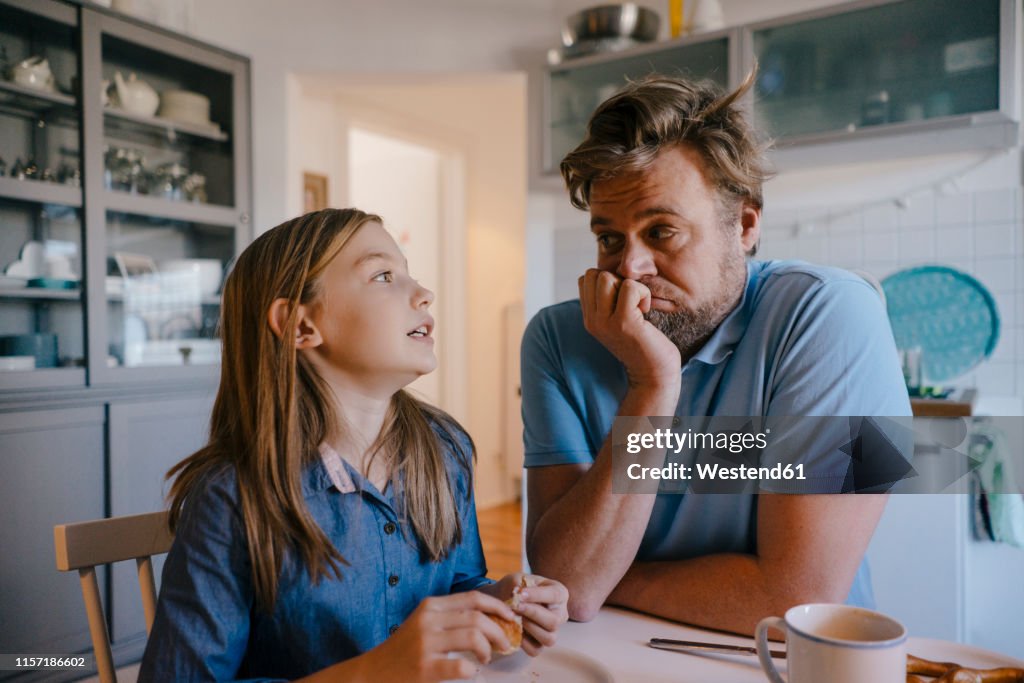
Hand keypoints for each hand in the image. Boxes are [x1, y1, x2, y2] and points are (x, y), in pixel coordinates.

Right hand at [355, 591, 516, 681]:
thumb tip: (491, 616)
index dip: (498, 606)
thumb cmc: (404, 648)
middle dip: (499, 631)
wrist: (373, 672)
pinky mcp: (425, 668)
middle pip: (478, 617)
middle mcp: (428, 620)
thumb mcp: (424, 622)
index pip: (473, 598)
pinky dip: (473, 670)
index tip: (511, 618)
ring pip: (474, 637)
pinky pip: (462, 667)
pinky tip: (470, 672)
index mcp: (430, 605)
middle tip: (505, 644)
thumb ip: (450, 616)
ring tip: (486, 659)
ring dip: (489, 649)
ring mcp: (426, 644)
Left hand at [487, 573, 569, 655]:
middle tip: (515, 606)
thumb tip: (518, 596)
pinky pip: (535, 650)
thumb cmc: (516, 587)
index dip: (538, 595)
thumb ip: (519, 585)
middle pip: (554, 621)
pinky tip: (514, 629)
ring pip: (549, 638)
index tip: (520, 594)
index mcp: (559, 593)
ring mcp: (552, 631)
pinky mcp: (540, 645)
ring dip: (529, 628)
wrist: (505, 600)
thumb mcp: (517, 579)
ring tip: (515, 618)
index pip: (555, 595)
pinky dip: (523, 642)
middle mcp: (560, 614)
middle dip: (532, 614)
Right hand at [578, 269, 680, 389]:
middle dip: (617, 281)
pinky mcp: (624, 322)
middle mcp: (592, 320)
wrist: (653, 374)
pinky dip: (642, 293)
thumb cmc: (643, 344)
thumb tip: (611, 274)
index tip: (621, 300)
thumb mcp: (617, 321)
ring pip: (607, 277)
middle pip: (594, 274)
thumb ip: (608, 302)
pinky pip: (630, 287)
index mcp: (589, 318)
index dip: (607, 280)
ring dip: (629, 286)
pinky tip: (645, 311)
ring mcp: (605, 322)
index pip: (585, 279)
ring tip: (638, 306)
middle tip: (631, 302)